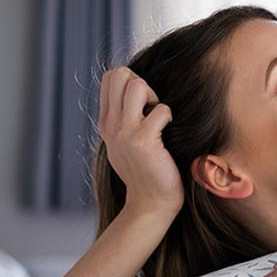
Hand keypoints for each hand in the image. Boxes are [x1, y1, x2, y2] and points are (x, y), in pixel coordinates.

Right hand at [98, 67, 182, 212]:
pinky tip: (168, 134)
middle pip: (121, 74)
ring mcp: (124, 132)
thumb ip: (123, 117)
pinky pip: (161, 110)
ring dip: (155, 98)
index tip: (144, 104)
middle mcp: (111, 124)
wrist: (151, 202)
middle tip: (152, 110)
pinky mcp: (143, 141)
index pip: (111, 76)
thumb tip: (136, 88)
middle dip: (143, 85)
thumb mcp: (125, 142)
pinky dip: (170, 117)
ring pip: (137, 85)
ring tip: (159, 120)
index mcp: (106, 122)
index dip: (132, 81)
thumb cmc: (146, 170)